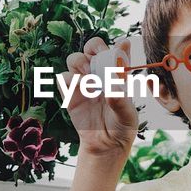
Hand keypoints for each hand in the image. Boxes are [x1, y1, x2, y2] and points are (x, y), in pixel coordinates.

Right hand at [62, 36, 138, 157]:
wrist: (105, 145)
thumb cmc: (121, 127)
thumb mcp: (127, 115)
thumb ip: (121, 101)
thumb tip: (113, 87)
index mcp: (117, 74)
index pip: (114, 51)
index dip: (115, 45)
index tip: (119, 47)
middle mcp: (99, 74)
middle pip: (91, 49)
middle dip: (92, 47)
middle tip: (96, 58)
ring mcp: (84, 83)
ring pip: (75, 59)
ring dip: (79, 61)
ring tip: (87, 75)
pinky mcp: (70, 94)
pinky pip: (63, 79)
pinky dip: (68, 78)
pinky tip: (79, 87)